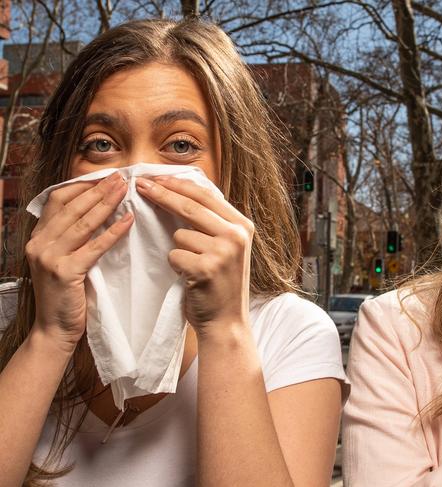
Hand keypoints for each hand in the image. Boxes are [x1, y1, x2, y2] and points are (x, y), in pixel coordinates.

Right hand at [26, 172, 131, 351]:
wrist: (53, 330)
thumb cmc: (65, 296)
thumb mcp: (63, 261)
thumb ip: (72, 239)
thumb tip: (99, 214)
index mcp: (38, 238)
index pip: (57, 201)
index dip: (81, 186)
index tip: (103, 177)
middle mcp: (40, 244)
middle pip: (72, 207)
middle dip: (97, 190)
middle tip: (120, 177)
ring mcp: (50, 258)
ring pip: (82, 223)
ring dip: (106, 203)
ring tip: (125, 190)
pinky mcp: (65, 273)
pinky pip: (94, 247)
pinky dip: (112, 231)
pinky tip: (128, 220)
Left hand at [135, 176, 252, 332]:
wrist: (227, 322)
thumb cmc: (221, 284)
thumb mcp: (227, 247)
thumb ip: (212, 222)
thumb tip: (181, 190)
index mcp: (242, 225)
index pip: (206, 195)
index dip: (178, 184)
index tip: (156, 178)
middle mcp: (236, 235)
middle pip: (190, 206)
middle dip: (161, 193)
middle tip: (139, 184)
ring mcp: (223, 252)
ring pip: (179, 234)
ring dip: (178, 250)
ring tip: (194, 268)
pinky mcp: (206, 269)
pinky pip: (174, 255)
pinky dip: (176, 266)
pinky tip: (190, 278)